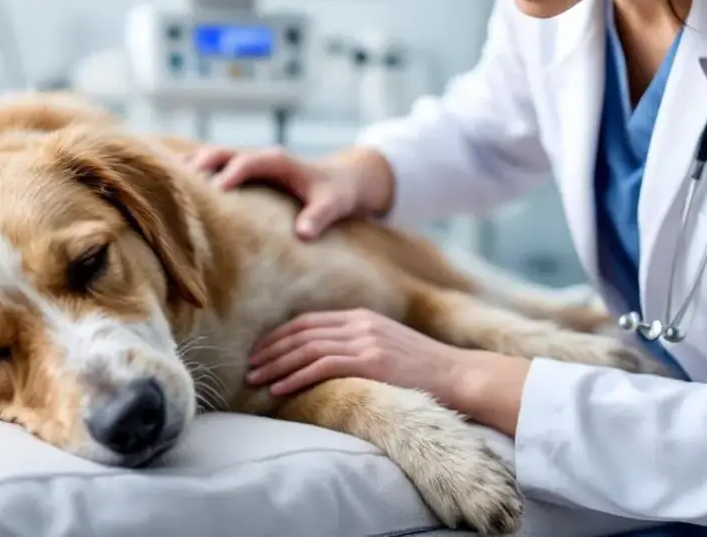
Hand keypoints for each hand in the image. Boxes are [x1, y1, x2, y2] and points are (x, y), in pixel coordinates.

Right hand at [186, 145, 394, 239]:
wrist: (342, 179)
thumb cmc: (337, 193)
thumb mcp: (334, 204)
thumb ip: (319, 217)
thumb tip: (303, 234)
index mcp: (279, 161)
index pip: (249, 162)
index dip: (231, 173)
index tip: (215, 191)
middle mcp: (262, 157)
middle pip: (224, 152)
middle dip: (201, 163)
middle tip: (177, 181)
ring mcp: (252, 162)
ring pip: (216, 156)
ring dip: (193, 166)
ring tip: (165, 183)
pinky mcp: (247, 171)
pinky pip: (218, 167)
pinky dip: (198, 172)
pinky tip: (175, 186)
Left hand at [246, 308, 467, 400]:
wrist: (457, 375)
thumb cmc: (422, 369)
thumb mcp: (386, 347)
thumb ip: (357, 346)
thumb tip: (323, 360)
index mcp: (362, 317)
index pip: (309, 322)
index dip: (279, 336)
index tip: (260, 351)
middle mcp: (360, 323)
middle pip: (302, 332)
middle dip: (271, 350)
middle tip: (249, 367)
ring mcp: (365, 340)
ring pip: (307, 348)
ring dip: (277, 365)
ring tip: (256, 379)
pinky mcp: (370, 360)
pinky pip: (322, 366)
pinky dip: (296, 376)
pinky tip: (279, 389)